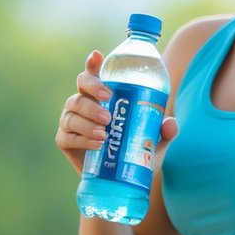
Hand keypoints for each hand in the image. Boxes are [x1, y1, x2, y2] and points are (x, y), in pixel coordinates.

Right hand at [55, 51, 177, 172]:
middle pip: (81, 88)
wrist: (120, 178)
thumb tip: (170, 123)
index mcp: (100, 95)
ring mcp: (70, 121)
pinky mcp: (64, 140)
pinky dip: (82, 139)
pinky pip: (67, 136)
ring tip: (104, 132)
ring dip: (88, 121)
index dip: (92, 63)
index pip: (93, 74)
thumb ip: (163, 131)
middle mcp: (82, 103)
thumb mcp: (154, 141)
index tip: (97, 56)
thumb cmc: (135, 150)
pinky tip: (96, 144)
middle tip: (109, 110)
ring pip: (73, 113)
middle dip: (92, 93)